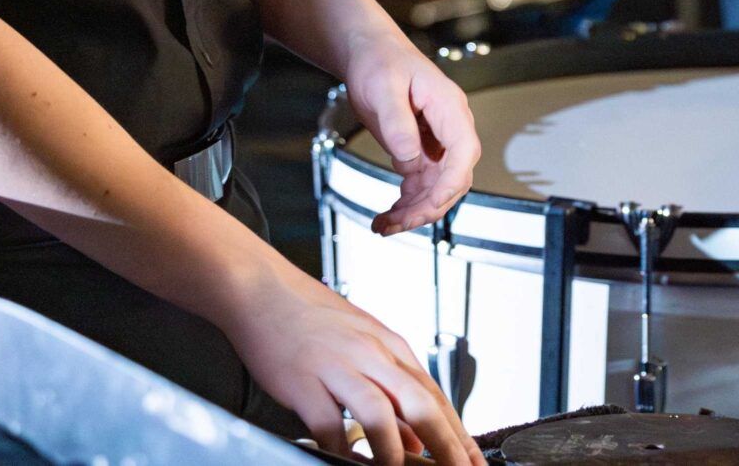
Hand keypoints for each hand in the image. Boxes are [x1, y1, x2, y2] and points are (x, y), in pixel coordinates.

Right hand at [218, 257, 486, 465]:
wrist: (264, 290)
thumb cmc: (313, 319)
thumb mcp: (364, 348)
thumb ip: (392, 392)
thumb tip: (416, 439)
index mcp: (391, 347)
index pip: (436, 396)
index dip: (459, 434)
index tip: (475, 461)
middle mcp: (372, 355)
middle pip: (420, 404)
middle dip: (445, 445)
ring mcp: (338, 366)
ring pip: (379, 412)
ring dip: (393, 450)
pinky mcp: (304, 381)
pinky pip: (327, 424)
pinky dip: (339, 448)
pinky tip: (346, 461)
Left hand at [343, 35, 480, 236]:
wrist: (369, 53)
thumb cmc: (380, 61)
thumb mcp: (384, 88)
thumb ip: (398, 123)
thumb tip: (409, 159)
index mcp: (449, 107)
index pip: (464, 151)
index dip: (451, 182)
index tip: (429, 203)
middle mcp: (449, 127)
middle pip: (454, 177)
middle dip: (429, 205)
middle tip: (397, 224)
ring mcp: (437, 141)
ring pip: (438, 187)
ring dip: (415, 210)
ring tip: (384, 226)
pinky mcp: (421, 150)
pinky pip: (421, 185)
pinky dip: (407, 204)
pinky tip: (387, 216)